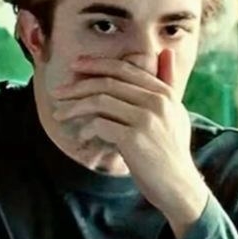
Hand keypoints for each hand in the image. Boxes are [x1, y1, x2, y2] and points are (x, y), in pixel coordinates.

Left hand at [52, 50, 208, 237]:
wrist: (179, 186)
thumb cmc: (172, 152)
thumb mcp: (175, 113)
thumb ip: (169, 83)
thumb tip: (165, 51)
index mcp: (164, 93)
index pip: (124, 68)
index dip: (96, 64)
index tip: (75, 67)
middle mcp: (157, 102)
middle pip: (108, 82)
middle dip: (78, 86)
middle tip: (58, 92)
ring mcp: (146, 119)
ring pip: (100, 101)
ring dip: (74, 107)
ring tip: (59, 114)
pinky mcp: (134, 138)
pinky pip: (100, 124)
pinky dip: (86, 128)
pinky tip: (81, 136)